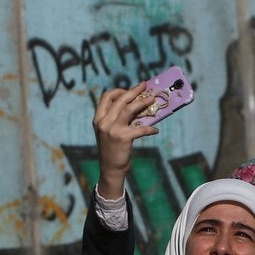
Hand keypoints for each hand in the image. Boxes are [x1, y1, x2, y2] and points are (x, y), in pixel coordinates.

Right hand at [91, 86, 158, 200]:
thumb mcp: (109, 132)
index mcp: (98, 119)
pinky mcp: (123, 138)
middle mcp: (103, 122)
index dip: (119, 90)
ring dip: (143, 102)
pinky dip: (150, 129)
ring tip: (153, 99)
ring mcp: (112, 130)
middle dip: (134, 91)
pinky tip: (155, 131)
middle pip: (120, 99)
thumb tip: (136, 106)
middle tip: (144, 86)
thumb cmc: (112, 149)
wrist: (110, 169)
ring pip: (129, 109)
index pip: (106, 97)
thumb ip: (117, 119)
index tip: (130, 90)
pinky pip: (140, 129)